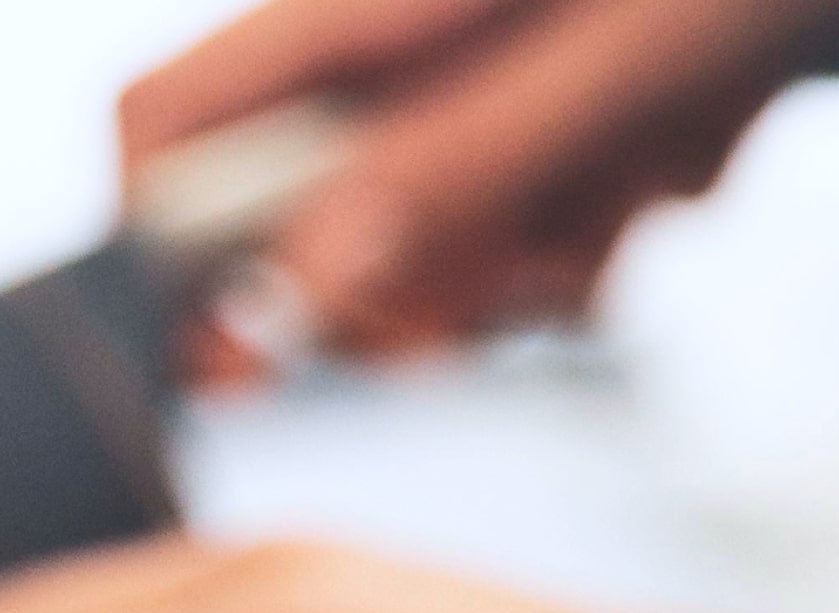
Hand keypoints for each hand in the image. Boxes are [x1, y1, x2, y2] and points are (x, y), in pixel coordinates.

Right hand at [127, 0, 838, 365]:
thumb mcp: (615, 51)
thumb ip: (458, 163)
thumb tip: (300, 291)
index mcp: (358, 13)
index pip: (163, 134)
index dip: (164, 248)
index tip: (240, 352)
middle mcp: (385, 54)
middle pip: (292, 227)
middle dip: (404, 289)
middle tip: (517, 273)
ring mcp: (460, 92)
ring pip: (423, 252)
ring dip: (536, 262)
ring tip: (646, 171)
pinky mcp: (537, 127)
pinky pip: (523, 238)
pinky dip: (602, 234)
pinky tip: (676, 151)